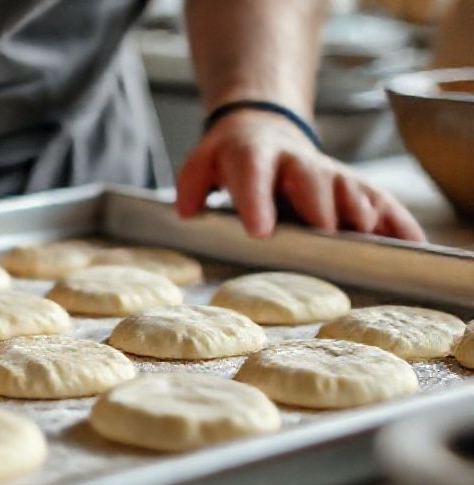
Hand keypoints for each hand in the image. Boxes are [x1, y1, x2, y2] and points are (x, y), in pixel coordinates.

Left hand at [175, 110, 425, 240]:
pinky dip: (397, 222)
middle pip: (310, 179)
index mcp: (253, 155)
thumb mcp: (201, 163)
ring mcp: (328, 172)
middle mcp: (295, 161)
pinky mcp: (354, 185)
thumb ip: (190, 184)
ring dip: (360, 210)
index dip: (257, 201)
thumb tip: (186, 209)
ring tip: (364, 237)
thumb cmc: (230, 158)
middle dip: (319, 205)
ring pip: (349, 186)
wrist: (263, 128)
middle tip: (323, 233)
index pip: (252, 174)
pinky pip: (380, 200)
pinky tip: (410, 245)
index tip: (260, 231)